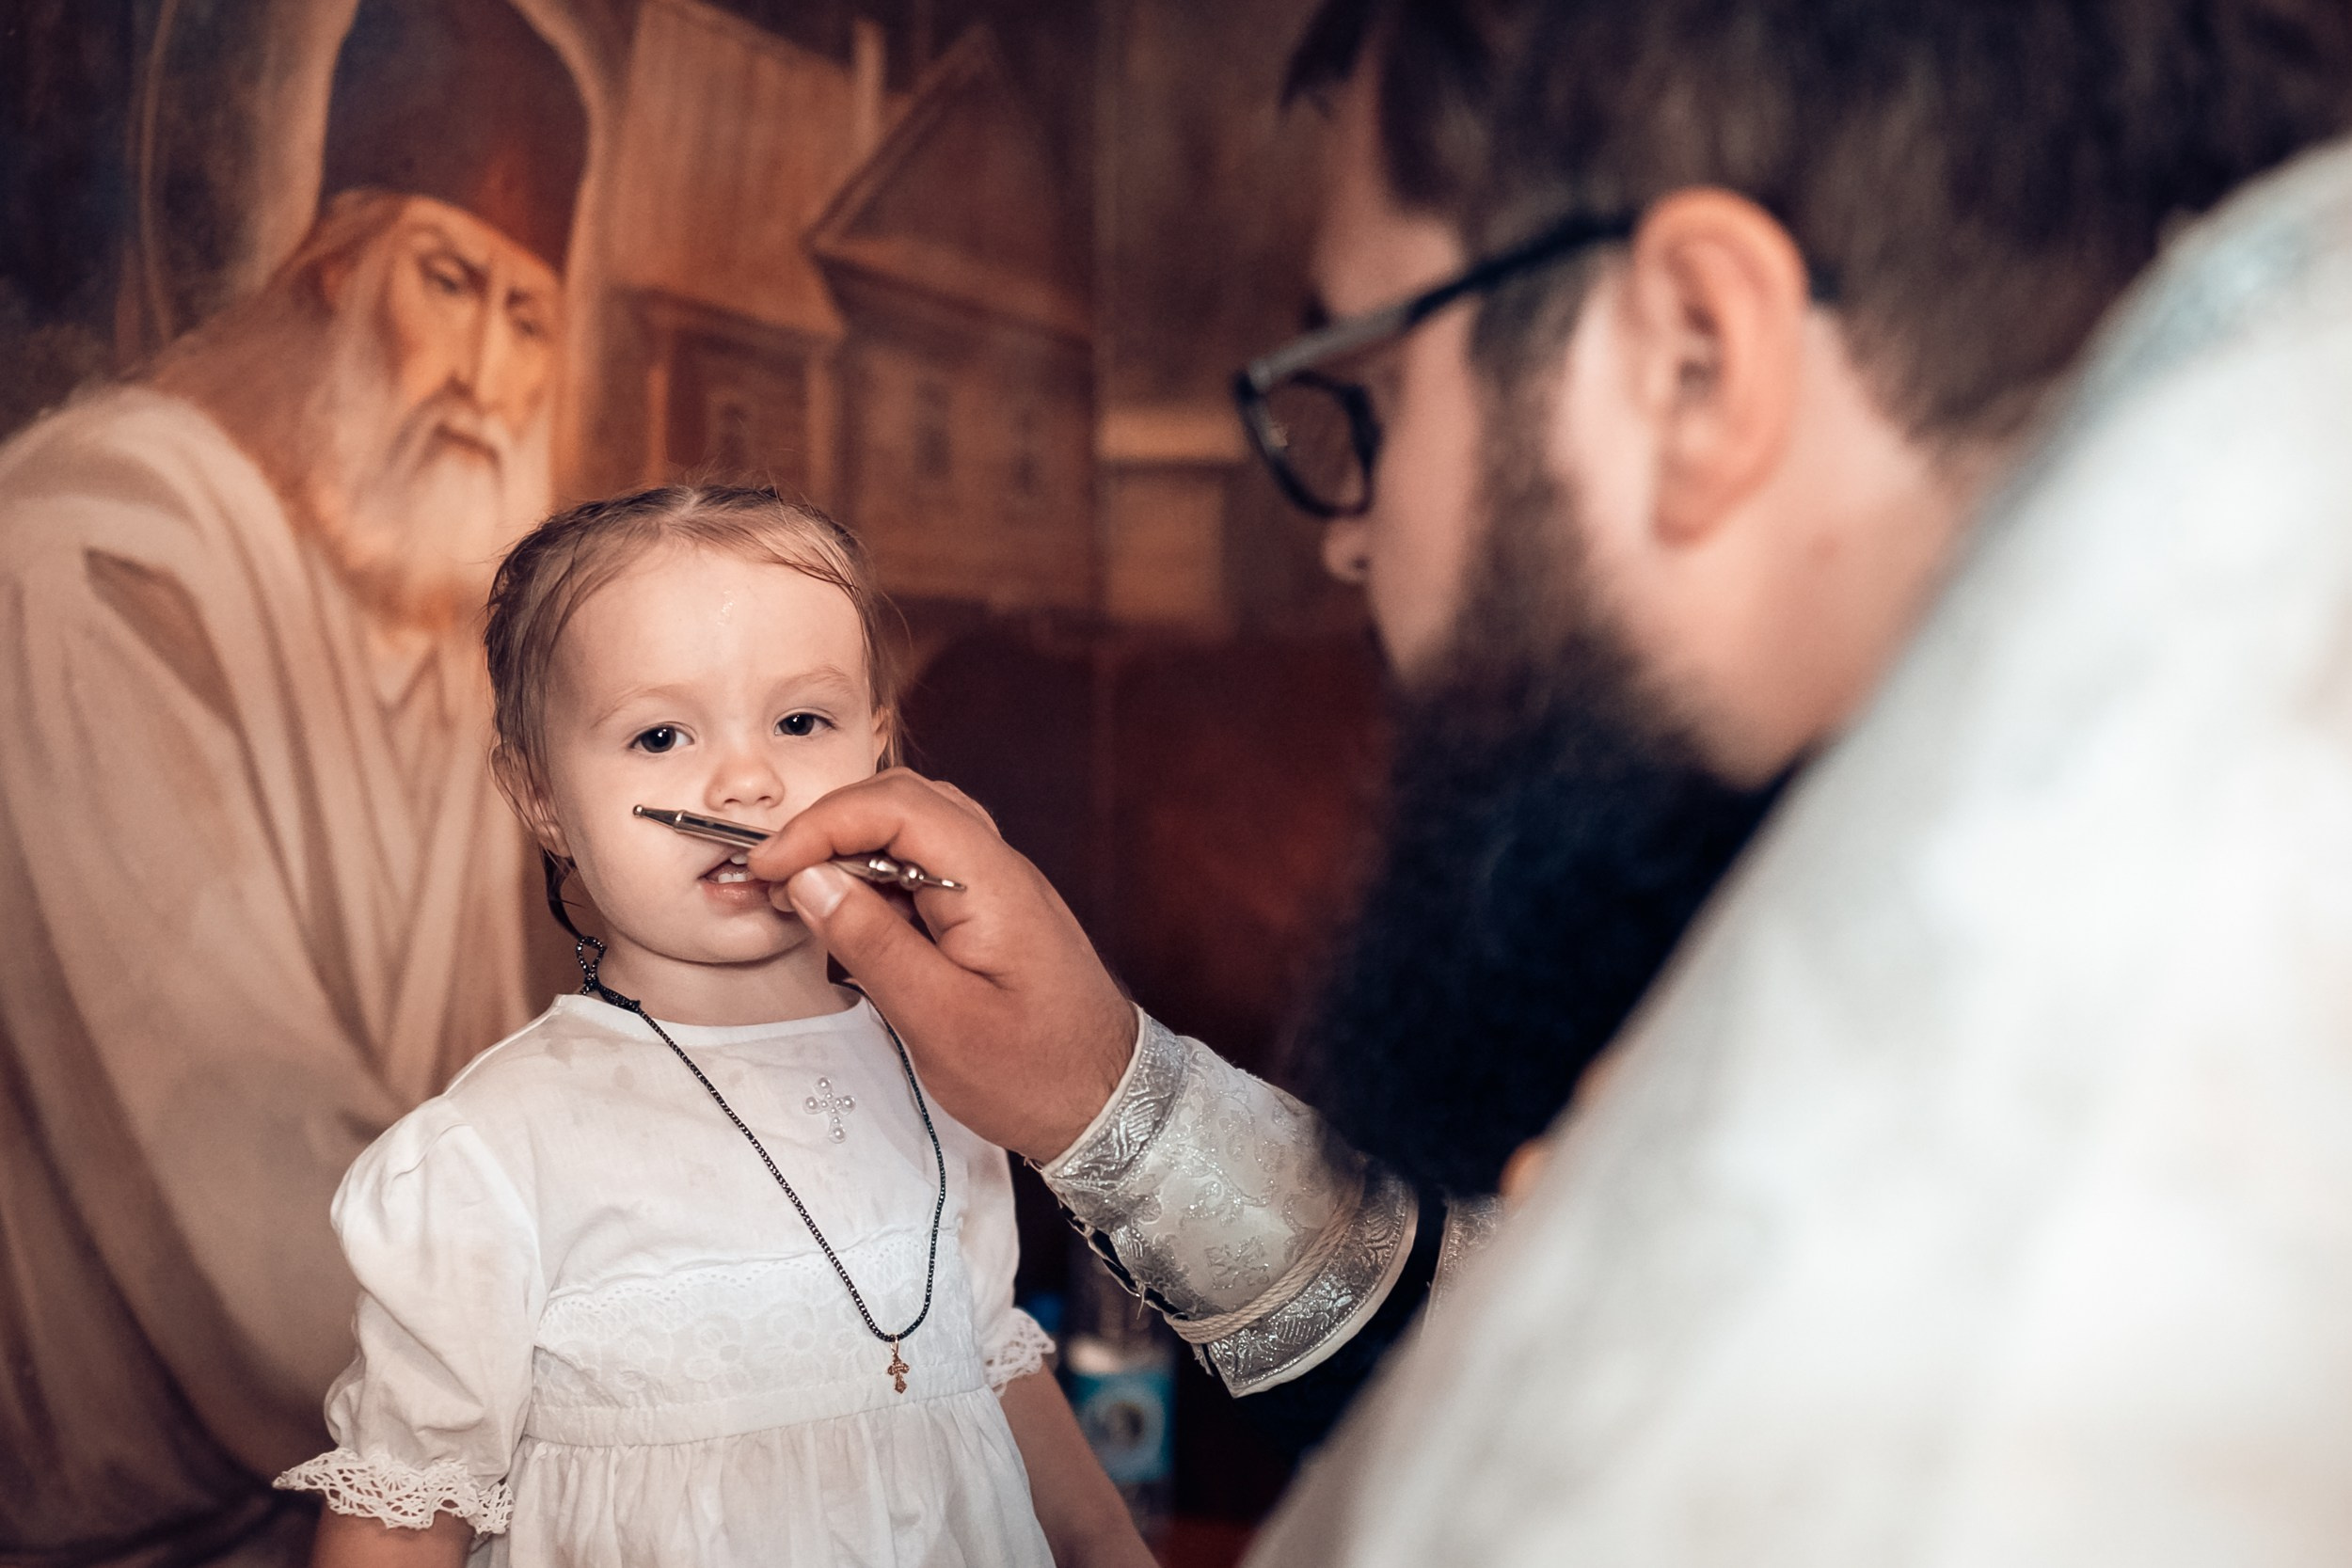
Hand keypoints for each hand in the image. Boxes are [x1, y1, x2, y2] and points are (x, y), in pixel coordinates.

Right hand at [749, 769, 1135, 1161]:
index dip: (821, 825)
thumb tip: (811, 879)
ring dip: (851, 849)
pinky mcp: (991, 913)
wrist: (1110, 1104)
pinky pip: (927, 868)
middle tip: (777, 877)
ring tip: (803, 896)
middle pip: (903, 802)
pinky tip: (849, 918)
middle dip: (830, 827)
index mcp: (991, 882)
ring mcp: (998, 887)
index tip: (772, 867)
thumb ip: (872, 943)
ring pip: (914, 829)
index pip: (895, 806)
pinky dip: (877, 878)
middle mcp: (999, 868)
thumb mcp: (939, 1020)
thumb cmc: (1036, 1074)